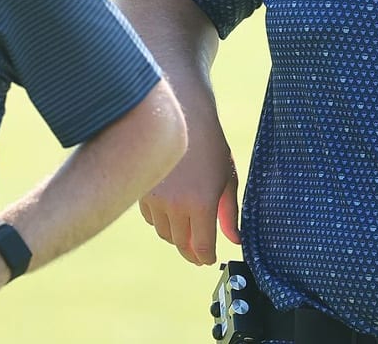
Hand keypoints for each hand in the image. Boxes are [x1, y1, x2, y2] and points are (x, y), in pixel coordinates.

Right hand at [137, 129, 239, 265]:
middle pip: (182, 244)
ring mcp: (156, 199)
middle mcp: (176, 205)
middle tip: (198, 254)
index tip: (209, 259)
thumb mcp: (227, 179)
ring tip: (187, 231)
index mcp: (201, 204)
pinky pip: (151, 219)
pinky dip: (161, 221)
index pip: (202, 247)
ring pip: (165, 233)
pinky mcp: (142, 191)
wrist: (182, 118)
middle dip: (191, 252)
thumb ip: (230, 213)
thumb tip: (235, 240)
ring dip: (176, 236)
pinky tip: (171, 214)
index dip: (206, 257)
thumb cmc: (211, 146)